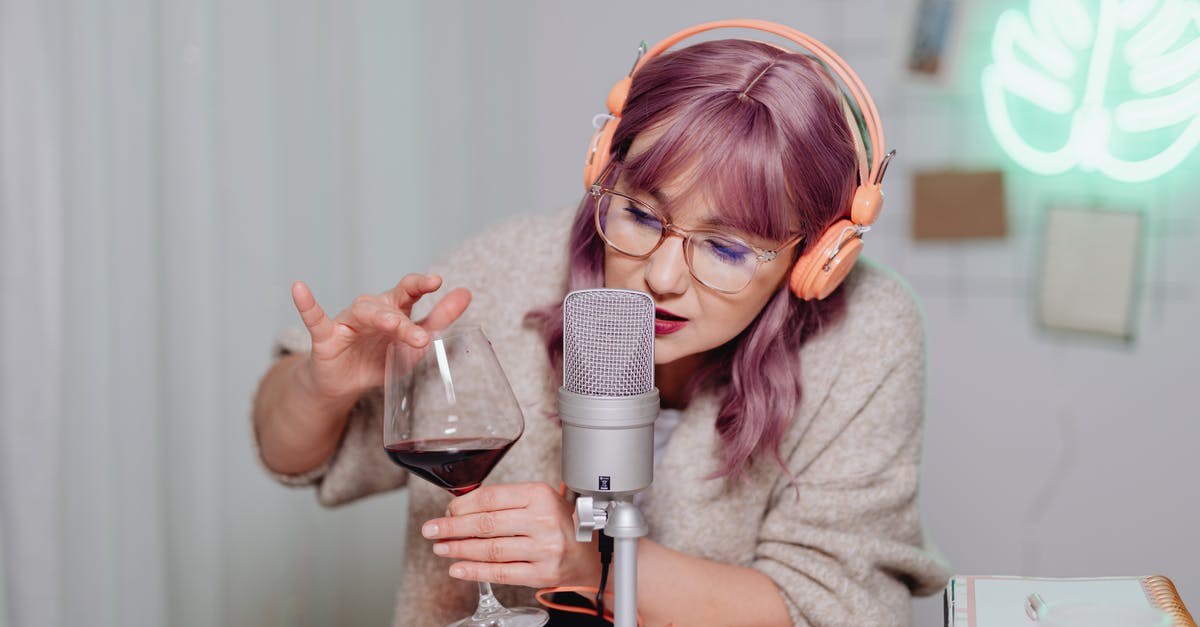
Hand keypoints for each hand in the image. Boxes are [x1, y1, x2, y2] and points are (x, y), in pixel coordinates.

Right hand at [291, 274, 470, 402]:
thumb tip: (466, 293)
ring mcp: (348, 322)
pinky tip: (300, 288)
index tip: (437, 281)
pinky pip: (315, 318)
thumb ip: (439, 319)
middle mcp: (372, 310)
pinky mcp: (326, 337)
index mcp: (394, 309)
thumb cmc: (381, 358)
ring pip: (363, 311)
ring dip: (379, 318)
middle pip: (389, 305)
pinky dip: (307, 304)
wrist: (346, 384)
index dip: (421, 284)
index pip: (409, 291)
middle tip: (420, 336)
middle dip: (404, 318)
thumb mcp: (414, 345)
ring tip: (392, 325)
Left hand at [422, 482, 601, 588]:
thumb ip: (504, 501)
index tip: (446, 511)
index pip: (490, 498)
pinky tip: (458, 568)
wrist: (588, 553)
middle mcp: (543, 520)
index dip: (462, 506)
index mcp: (539, 494)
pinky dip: (475, 571)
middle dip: (452, 527)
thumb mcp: (537, 500)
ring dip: (459, 549)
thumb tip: (460, 508)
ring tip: (442, 548)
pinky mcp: (542, 573)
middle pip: (486, 524)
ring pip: (490, 549)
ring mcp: (543, 548)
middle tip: (432, 530)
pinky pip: (501, 572)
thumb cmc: (558, 522)